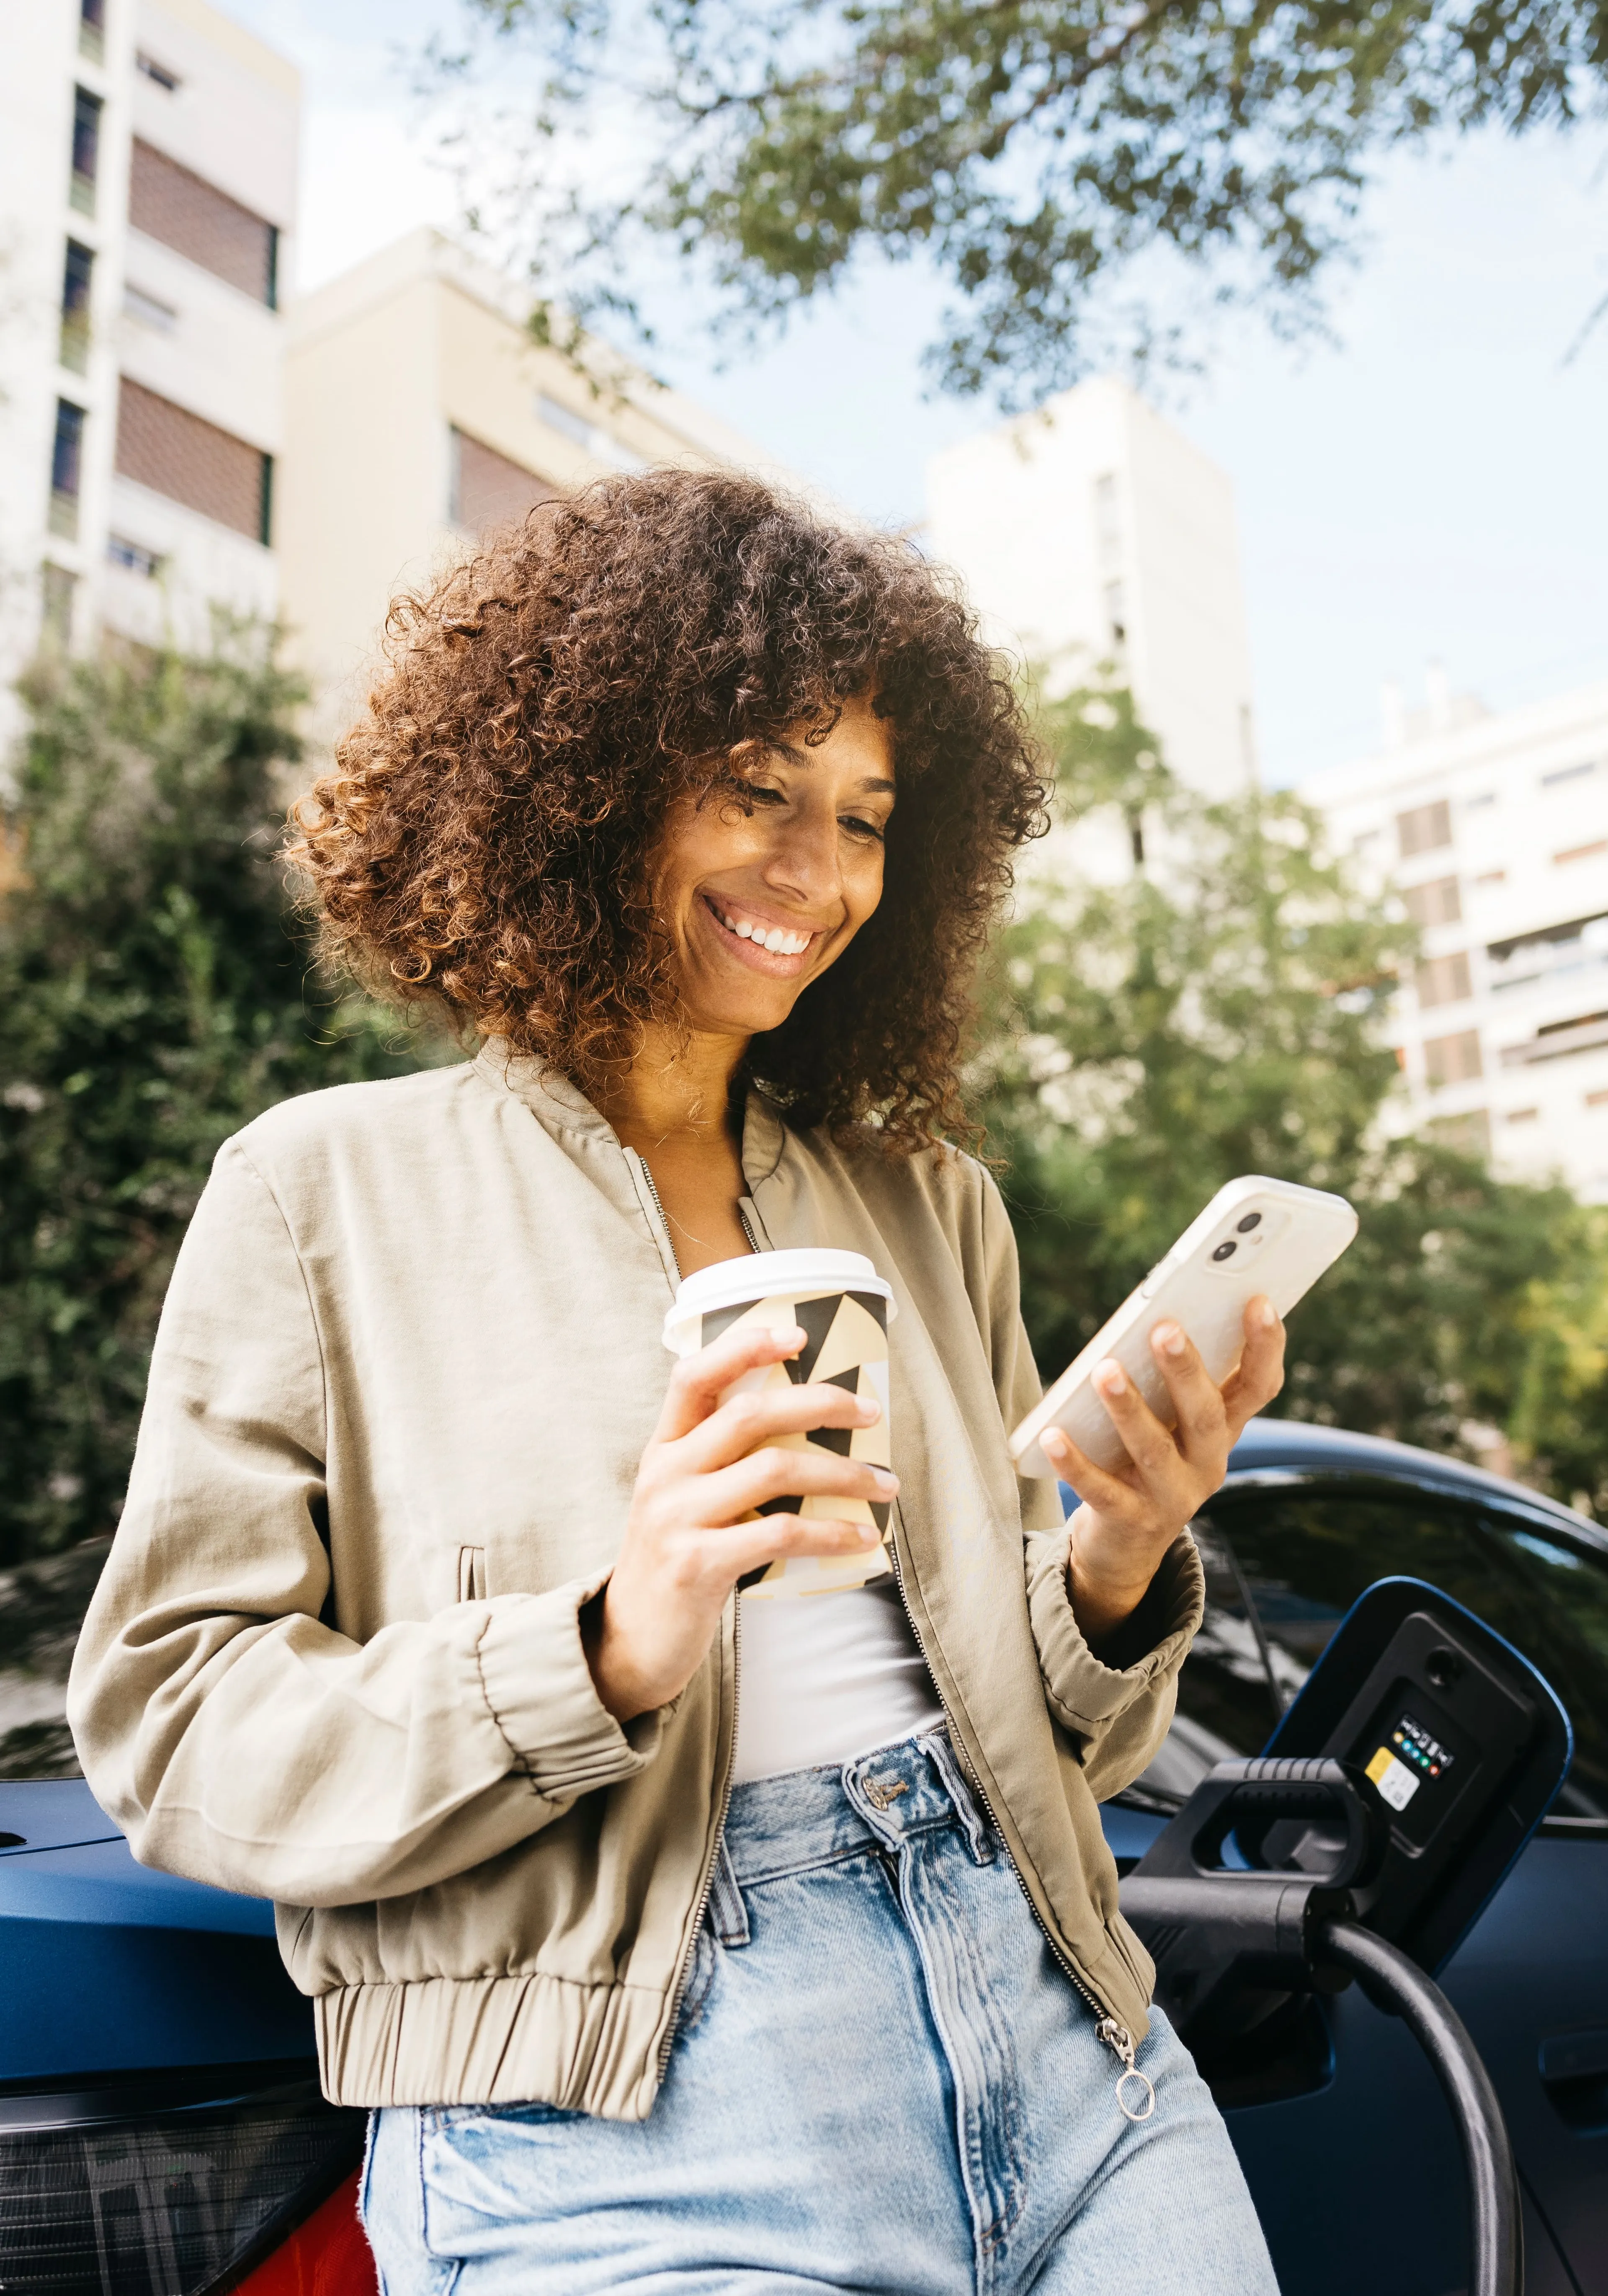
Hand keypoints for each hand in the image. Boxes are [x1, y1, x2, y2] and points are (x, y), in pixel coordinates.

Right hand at [585, 1321, 899, 1720]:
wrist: (631, 1644)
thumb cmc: (675, 1564)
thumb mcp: (684, 1501)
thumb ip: (723, 1465)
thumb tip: (810, 1432)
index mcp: (662, 1449)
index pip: (693, 1375)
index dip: (743, 1346)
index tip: (796, 1334)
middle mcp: (665, 1473)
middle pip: (749, 1413)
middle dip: (820, 1403)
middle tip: (871, 1411)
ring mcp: (676, 1518)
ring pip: (774, 1469)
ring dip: (842, 1472)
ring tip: (884, 1484)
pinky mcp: (696, 1565)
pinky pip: (780, 1532)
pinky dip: (831, 1531)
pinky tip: (861, 1537)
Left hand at [1040, 1297, 1285, 1650]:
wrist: (1126, 1543)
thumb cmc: (1147, 1457)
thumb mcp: (1172, 1421)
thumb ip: (1174, 1379)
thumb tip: (1159, 1314)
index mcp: (1224, 1430)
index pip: (1259, 1387)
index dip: (1265, 1347)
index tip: (1258, 1301)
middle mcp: (1208, 1464)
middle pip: (1207, 1417)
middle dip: (1187, 1372)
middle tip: (1164, 1328)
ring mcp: (1172, 1497)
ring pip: (1154, 1451)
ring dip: (1130, 1408)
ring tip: (1105, 1370)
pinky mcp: (1130, 1521)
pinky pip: (1102, 1490)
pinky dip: (1077, 1463)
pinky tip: (1052, 1436)